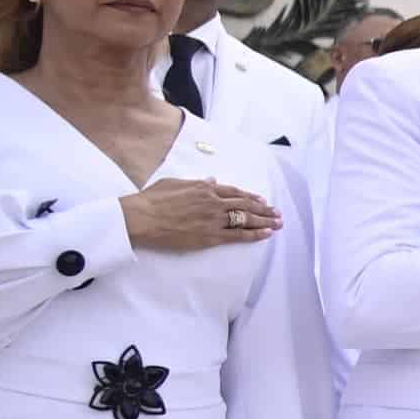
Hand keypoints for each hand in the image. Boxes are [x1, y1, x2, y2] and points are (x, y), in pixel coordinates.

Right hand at [120, 178, 279, 254]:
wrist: (141, 217)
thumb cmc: (151, 200)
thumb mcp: (174, 183)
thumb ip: (195, 183)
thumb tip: (211, 181)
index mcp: (204, 189)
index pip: (233, 192)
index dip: (249, 196)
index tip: (260, 199)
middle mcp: (213, 202)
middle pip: (244, 205)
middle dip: (263, 209)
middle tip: (277, 212)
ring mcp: (213, 220)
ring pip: (245, 219)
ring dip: (264, 220)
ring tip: (278, 222)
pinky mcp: (210, 237)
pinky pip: (237, 235)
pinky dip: (254, 234)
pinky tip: (266, 233)